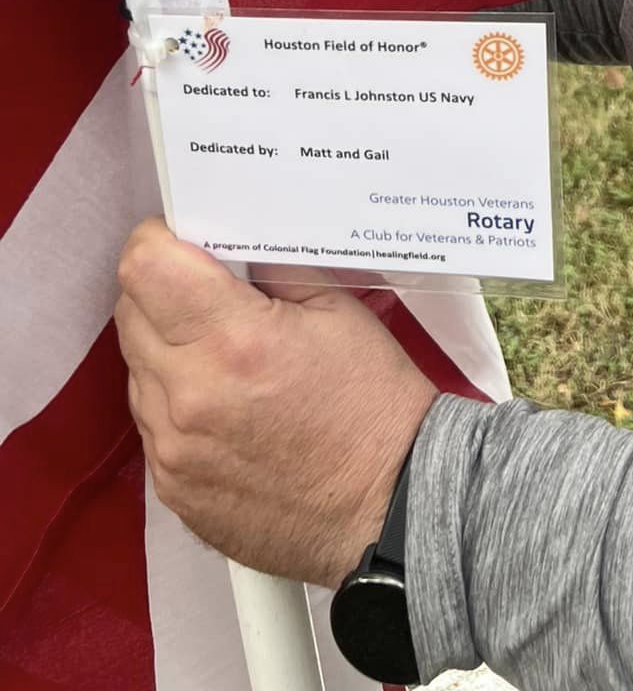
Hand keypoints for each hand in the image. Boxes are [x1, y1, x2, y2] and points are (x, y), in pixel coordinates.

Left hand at [115, 219, 437, 588]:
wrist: (387, 506)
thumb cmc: (372, 407)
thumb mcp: (337, 310)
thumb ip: (271, 270)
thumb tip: (231, 241)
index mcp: (234, 341)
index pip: (144, 267)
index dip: (159, 240)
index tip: (181, 239)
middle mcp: (190, 396)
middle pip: (131, 311)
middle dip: (163, 290)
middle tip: (209, 294)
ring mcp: (173, 450)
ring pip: (136, 368)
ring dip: (167, 349)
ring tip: (226, 356)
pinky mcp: (170, 488)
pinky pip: (151, 423)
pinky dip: (177, 402)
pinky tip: (227, 405)